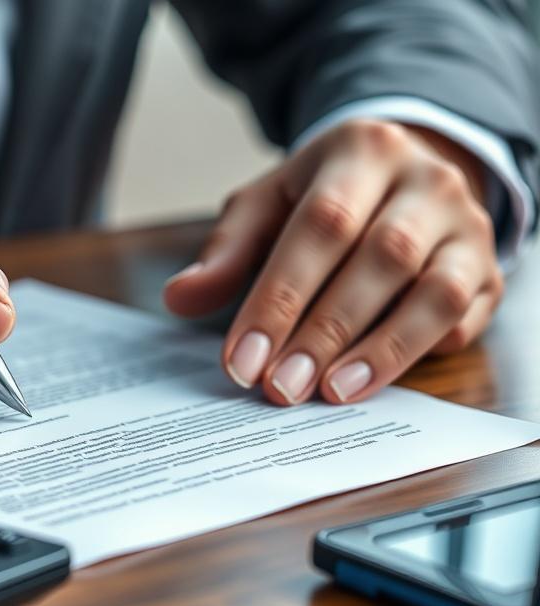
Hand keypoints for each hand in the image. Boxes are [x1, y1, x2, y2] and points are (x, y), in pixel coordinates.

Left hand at [164, 119, 500, 405]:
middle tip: (281, 387)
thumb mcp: (267, 206)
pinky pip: (466, 316)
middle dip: (325, 331)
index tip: (243, 360)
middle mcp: (426, 180)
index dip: (280, 298)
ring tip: (331, 393)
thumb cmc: (322, 197)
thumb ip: (226, 252)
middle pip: (381, 257)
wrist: (405, 173)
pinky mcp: (488, 269)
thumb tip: (179, 298)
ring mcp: (466, 225)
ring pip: (436, 291)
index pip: (321, 226)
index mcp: (361, 150)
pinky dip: (423, 351)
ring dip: (382, 350)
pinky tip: (376, 379)